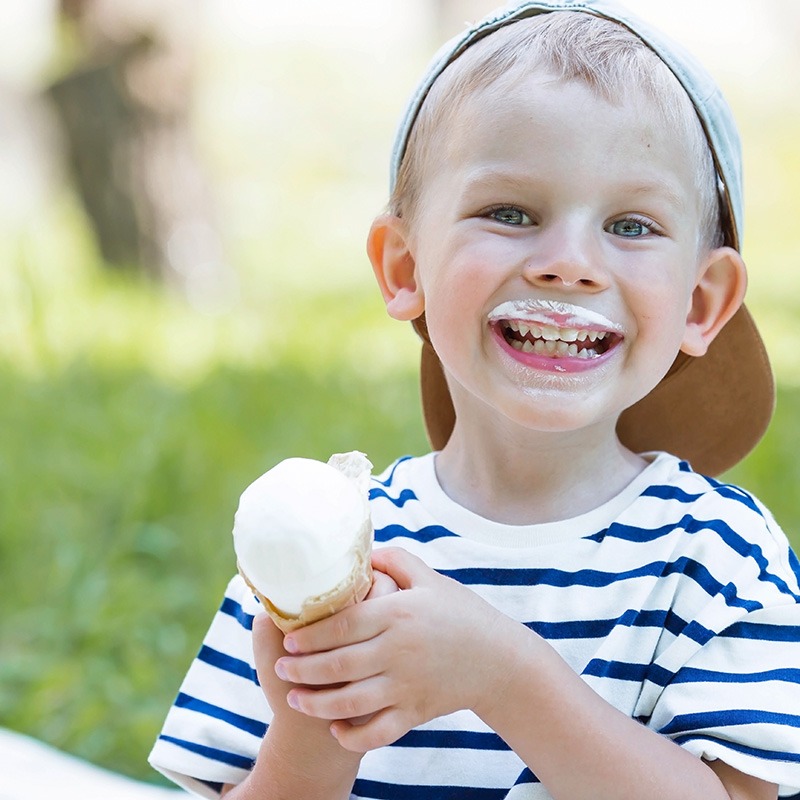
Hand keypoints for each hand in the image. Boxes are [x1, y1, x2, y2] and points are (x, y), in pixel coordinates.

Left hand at [274, 547, 517, 752]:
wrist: (498, 658)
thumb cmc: (460, 612)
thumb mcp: (429, 578)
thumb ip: (393, 560)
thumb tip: (360, 555)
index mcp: (399, 614)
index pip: (344, 625)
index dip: (311, 635)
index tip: (288, 638)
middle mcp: (399, 651)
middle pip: (339, 665)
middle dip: (303, 670)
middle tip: (280, 668)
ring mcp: (407, 685)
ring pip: (351, 702)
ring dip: (316, 703)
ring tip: (294, 698)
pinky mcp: (416, 712)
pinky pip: (378, 732)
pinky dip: (353, 735)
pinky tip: (336, 727)